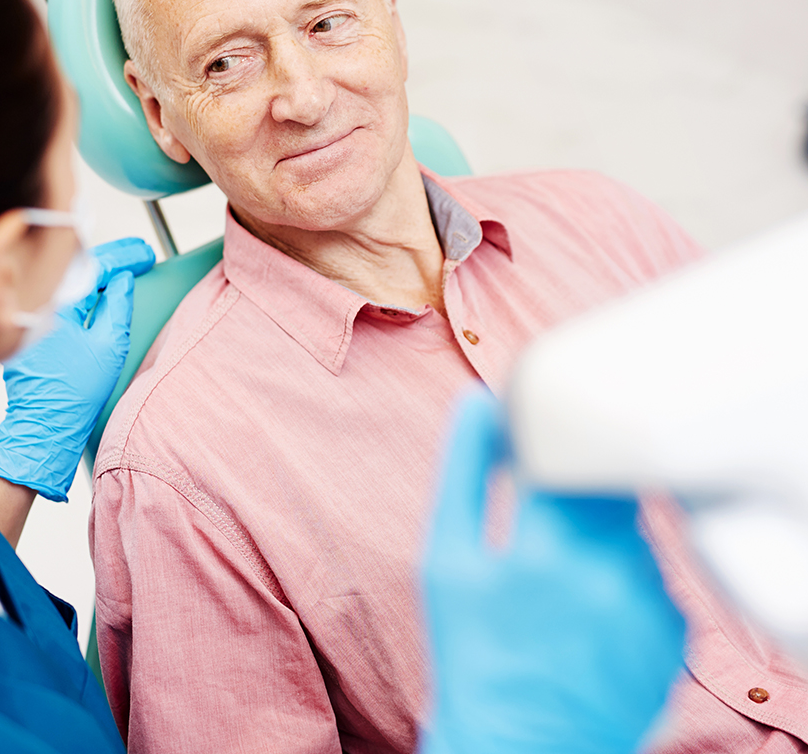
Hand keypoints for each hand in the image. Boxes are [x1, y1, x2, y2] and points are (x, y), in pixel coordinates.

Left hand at [0, 237, 154, 500]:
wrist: (44, 429)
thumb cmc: (76, 393)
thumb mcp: (110, 346)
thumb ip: (118, 306)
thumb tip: (123, 279)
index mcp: (55, 304)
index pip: (92, 265)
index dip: (123, 256)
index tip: (145, 255)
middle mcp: (36, 304)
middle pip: (77, 268)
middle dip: (111, 260)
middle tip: (139, 257)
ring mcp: (28, 318)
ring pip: (66, 283)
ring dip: (95, 275)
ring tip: (124, 270)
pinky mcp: (28, 332)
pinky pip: (57, 300)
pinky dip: (80, 292)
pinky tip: (98, 293)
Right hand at [421, 388, 684, 753]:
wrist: (521, 745)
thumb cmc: (471, 649)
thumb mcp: (446, 558)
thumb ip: (463, 470)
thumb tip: (478, 401)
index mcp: (544, 549)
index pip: (562, 448)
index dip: (540, 438)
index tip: (523, 446)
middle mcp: (610, 573)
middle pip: (605, 477)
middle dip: (571, 478)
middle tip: (540, 512)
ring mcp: (650, 603)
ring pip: (632, 518)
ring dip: (598, 520)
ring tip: (558, 564)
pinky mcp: (676, 629)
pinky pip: (654, 564)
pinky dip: (623, 565)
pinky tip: (588, 600)